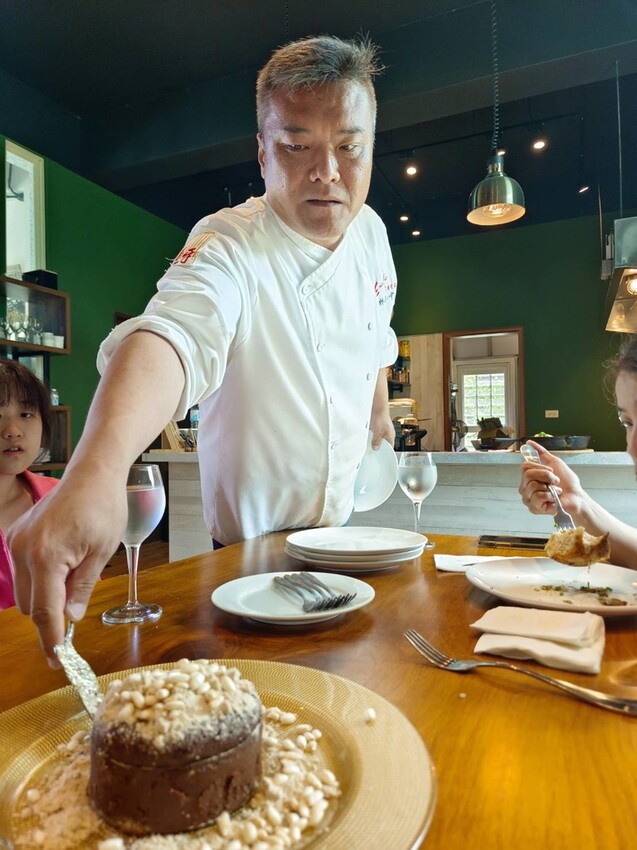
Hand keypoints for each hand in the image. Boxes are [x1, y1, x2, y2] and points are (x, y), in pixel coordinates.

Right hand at [9, 464, 126, 665]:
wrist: (92, 473)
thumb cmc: (103, 508)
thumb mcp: (102, 553)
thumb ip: (82, 588)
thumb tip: (70, 618)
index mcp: (47, 558)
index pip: (45, 612)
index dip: (52, 639)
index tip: (58, 660)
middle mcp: (24, 551)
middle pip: (30, 605)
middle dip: (50, 617)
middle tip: (74, 618)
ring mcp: (16, 541)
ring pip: (25, 590)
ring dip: (45, 597)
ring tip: (74, 578)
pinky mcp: (16, 535)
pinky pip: (23, 570)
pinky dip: (40, 578)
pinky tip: (63, 565)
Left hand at [370, 409, 394, 449]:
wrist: (377, 407)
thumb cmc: (381, 418)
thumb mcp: (378, 432)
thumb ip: (377, 441)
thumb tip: (376, 448)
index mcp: (390, 436)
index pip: (389, 448)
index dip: (384, 452)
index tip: (378, 455)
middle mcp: (387, 434)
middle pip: (383, 444)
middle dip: (377, 446)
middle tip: (372, 449)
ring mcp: (382, 430)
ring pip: (378, 439)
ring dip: (373, 440)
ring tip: (369, 443)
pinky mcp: (377, 427)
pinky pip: (374, 434)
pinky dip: (371, 435)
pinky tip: (367, 436)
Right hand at [518, 440, 583, 515]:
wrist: (576, 497)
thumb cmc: (567, 482)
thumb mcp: (554, 462)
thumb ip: (541, 453)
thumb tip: (529, 442)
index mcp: (528, 478)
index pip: (524, 467)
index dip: (539, 467)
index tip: (551, 471)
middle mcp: (525, 488)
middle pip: (527, 475)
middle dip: (546, 475)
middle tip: (555, 481)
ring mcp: (528, 499)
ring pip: (533, 485)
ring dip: (549, 487)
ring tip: (556, 491)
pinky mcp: (533, 508)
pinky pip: (537, 496)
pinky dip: (549, 496)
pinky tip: (553, 499)